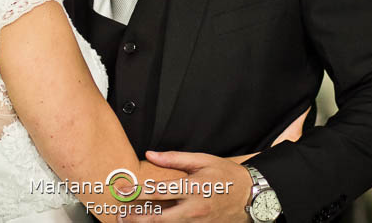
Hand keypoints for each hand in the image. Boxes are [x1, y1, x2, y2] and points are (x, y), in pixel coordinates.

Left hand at [119, 151, 251, 222]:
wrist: (251, 196)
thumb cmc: (227, 176)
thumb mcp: (203, 161)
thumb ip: (175, 159)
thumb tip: (151, 155)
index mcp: (193, 188)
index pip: (158, 191)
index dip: (137, 191)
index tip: (124, 190)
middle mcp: (194, 209)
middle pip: (158, 218)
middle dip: (136, 218)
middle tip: (121, 216)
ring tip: (131, 221)